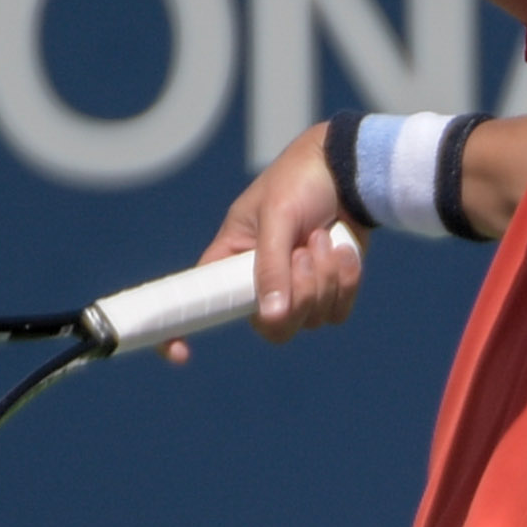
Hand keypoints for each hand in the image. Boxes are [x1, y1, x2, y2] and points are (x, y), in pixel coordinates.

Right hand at [163, 123, 364, 363]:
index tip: (180, 354)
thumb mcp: (277, 216)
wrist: (348, 171)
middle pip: (272, 328)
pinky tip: (343, 249)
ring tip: (323, 238)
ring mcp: (296, 289)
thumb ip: (271, 265)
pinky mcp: (329, 290)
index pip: (197, 302)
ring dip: (325, 278)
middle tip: (304, 255)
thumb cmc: (299, 181)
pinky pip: (337, 312)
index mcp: (230, 260)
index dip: (178, 331)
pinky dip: (346, 281)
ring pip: (310, 319)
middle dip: (297, 295)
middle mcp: (259, 281)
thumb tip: (271, 316)